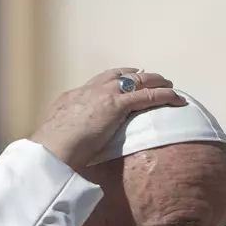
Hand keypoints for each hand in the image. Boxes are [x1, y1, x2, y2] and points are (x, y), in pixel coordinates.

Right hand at [29, 68, 185, 169]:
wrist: (51, 148)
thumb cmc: (50, 150)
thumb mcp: (55, 137)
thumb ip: (65, 136)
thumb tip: (68, 148)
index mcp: (71, 97)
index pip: (97, 82)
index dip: (114, 79)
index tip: (123, 79)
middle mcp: (89, 90)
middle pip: (118, 75)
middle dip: (136, 75)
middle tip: (149, 77)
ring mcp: (103, 95)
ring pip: (137, 81)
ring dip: (154, 81)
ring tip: (169, 85)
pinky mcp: (117, 105)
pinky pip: (148, 96)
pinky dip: (164, 95)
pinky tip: (176, 98)